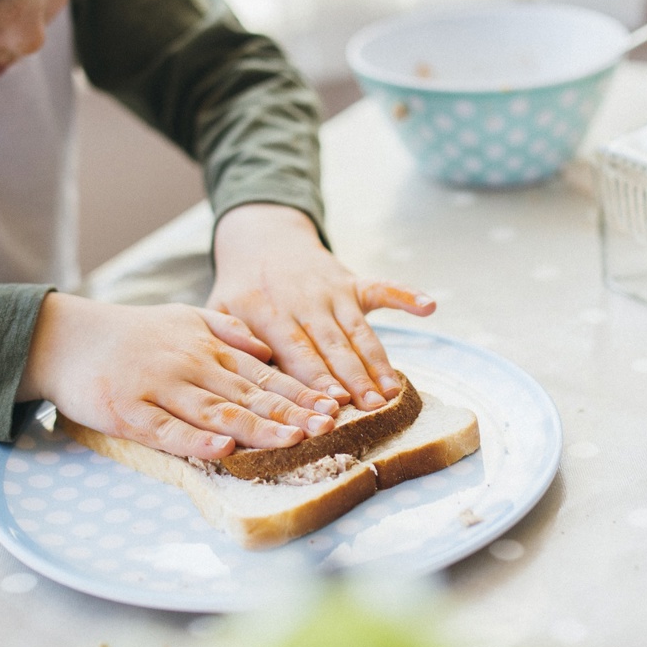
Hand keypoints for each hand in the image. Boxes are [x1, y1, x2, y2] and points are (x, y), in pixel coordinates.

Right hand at [16, 293, 340, 458]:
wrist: (67, 337)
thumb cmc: (131, 332)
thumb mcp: (184, 317)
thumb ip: (228, 331)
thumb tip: (270, 348)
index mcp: (207, 348)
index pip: (264, 373)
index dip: (300, 392)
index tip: (333, 407)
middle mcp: (190, 367)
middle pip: (248, 395)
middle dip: (291, 413)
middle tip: (328, 428)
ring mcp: (159, 390)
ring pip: (215, 413)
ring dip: (256, 429)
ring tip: (291, 441)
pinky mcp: (129, 412)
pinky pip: (167, 431)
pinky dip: (195, 442)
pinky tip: (222, 452)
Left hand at [208, 203, 434, 409]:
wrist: (261, 239)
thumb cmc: (238, 289)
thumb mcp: (216, 310)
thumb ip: (229, 341)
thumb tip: (246, 375)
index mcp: (267, 311)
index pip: (295, 351)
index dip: (316, 378)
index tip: (334, 403)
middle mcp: (303, 300)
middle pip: (332, 345)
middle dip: (353, 378)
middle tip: (371, 407)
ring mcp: (332, 290)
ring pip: (358, 331)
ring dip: (377, 361)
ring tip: (393, 392)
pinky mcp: (352, 282)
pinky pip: (382, 288)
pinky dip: (406, 295)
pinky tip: (430, 306)